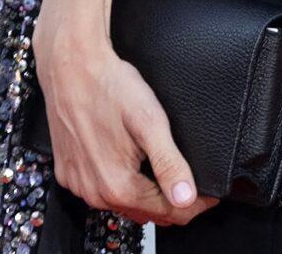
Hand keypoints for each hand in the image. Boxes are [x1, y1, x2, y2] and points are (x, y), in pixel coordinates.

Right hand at [31, 16, 216, 227]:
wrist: (71, 68)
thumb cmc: (110, 88)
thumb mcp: (150, 123)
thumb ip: (169, 163)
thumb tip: (187, 197)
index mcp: (117, 185)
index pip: (168, 211)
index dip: (195, 203)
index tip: (212, 192)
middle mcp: (95, 193)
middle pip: (146, 212)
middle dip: (175, 202)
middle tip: (196, 182)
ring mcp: (79, 185)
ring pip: (124, 205)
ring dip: (150, 196)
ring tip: (171, 174)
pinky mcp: (69, 173)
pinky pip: (102, 191)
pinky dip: (124, 186)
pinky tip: (136, 168)